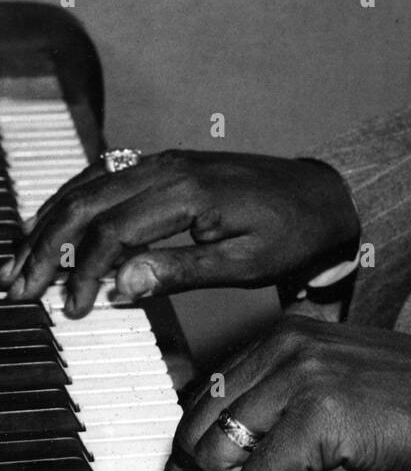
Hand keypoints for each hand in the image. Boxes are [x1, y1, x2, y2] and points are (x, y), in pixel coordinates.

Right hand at [0, 151, 357, 316]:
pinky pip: (106, 174)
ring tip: (21, 261)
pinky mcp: (165, 163)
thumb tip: (119, 285)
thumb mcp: (244, 264)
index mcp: (189, 191)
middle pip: (89, 203)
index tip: (70, 310)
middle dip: (48, 246)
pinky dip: (72, 198)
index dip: (83, 273)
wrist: (321, 197)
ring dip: (51, 222)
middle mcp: (170, 166)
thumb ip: (181, 272)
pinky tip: (52, 222)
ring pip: (90, 184)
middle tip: (19, 289)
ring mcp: (166, 160)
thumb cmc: (288, 234)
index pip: (113, 230)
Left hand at [153, 318, 410, 470]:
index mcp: (293, 336)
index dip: (195, 451)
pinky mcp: (318, 412)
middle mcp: (290, 344)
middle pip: (201, 426)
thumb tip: (222, 466)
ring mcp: (302, 373)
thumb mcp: (342, 402)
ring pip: (222, 457)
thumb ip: (285, 418)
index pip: (209, 392)